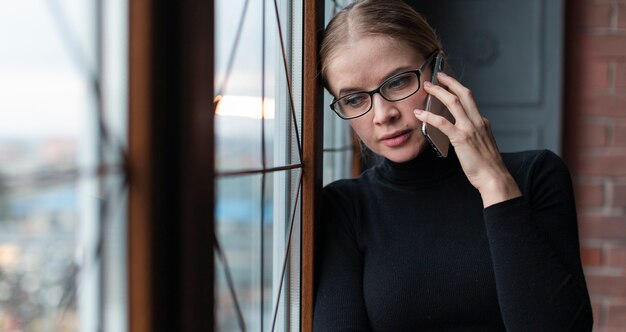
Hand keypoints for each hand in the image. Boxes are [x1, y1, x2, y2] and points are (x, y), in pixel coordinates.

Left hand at [413, 72, 520, 206]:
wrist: (493, 177)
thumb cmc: (486, 166)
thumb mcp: (483, 144)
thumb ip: (475, 134)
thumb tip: (462, 130)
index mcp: (482, 122)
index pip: (469, 100)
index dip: (458, 89)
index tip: (449, 82)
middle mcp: (477, 121)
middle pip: (464, 94)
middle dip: (450, 82)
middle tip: (438, 75)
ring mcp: (469, 128)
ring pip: (453, 102)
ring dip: (438, 92)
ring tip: (427, 87)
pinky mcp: (461, 138)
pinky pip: (442, 123)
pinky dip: (429, 116)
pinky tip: (419, 114)